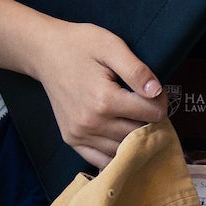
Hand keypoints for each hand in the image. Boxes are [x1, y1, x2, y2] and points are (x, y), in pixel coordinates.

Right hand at [26, 22, 165, 169]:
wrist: (45, 52)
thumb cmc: (80, 45)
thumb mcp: (111, 46)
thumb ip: (136, 70)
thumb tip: (157, 92)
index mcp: (105, 100)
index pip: (152, 114)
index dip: (161, 102)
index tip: (156, 92)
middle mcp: (91, 123)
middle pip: (139, 134)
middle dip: (150, 121)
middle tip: (147, 105)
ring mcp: (79, 134)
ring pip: (123, 149)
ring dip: (134, 138)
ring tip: (133, 118)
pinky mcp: (71, 139)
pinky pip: (102, 160)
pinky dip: (115, 153)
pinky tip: (119, 136)